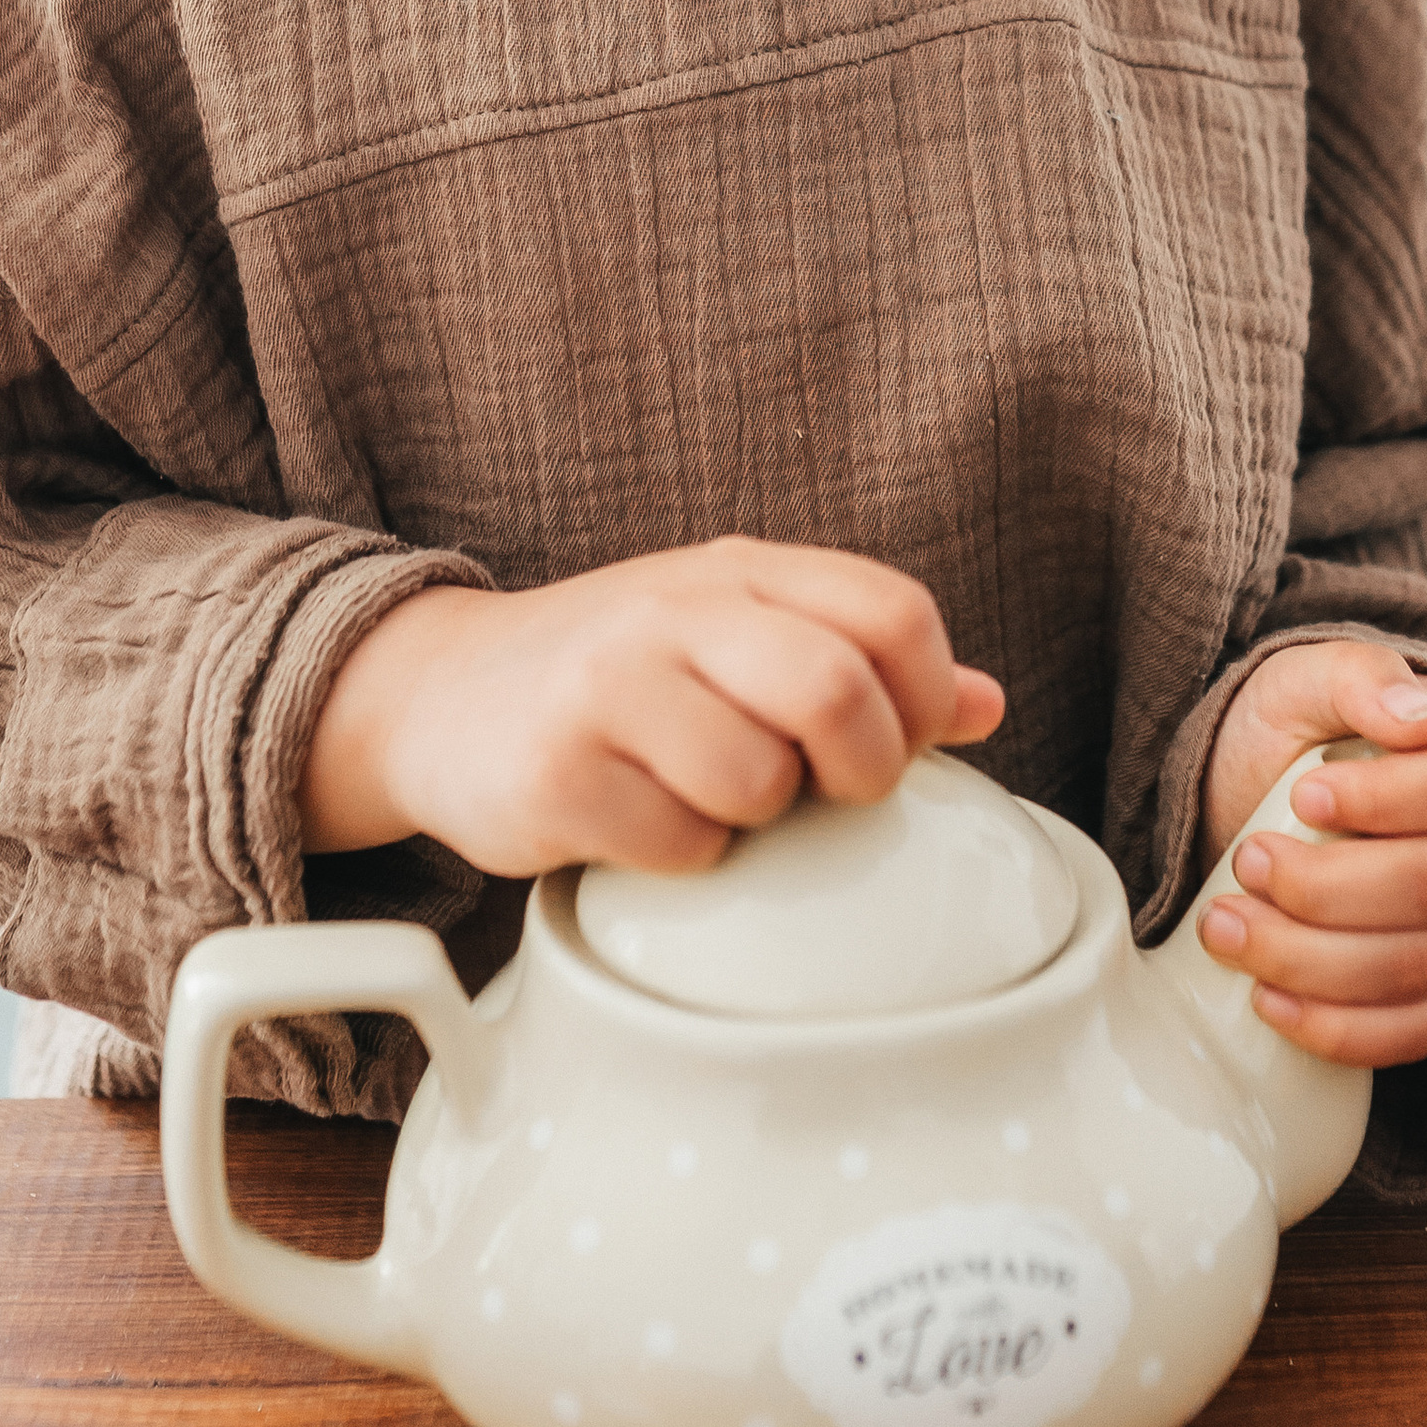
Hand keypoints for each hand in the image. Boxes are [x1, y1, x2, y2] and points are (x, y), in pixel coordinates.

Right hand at [301, 535, 1004, 875]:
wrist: (439, 695)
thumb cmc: (619, 674)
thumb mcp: (737, 635)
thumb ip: (859, 659)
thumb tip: (986, 705)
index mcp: (739, 569)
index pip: (894, 613)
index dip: (923, 697)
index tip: (893, 743)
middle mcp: (674, 609)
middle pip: (835, 692)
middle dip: (856, 769)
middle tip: (824, 794)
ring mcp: (608, 686)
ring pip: (755, 781)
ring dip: (753, 819)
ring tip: (706, 796)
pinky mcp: (555, 772)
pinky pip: (677, 844)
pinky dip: (681, 857)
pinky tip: (641, 823)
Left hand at [1197, 639, 1426, 1068]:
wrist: (1276, 803)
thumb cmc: (1301, 735)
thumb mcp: (1308, 679)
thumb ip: (1358, 677)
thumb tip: (1419, 718)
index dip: (1387, 801)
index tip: (1303, 797)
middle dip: (1323, 887)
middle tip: (1244, 863)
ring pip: (1418, 967)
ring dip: (1310, 959)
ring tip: (1225, 928)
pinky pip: (1417, 1032)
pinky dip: (1341, 1029)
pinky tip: (1268, 1000)